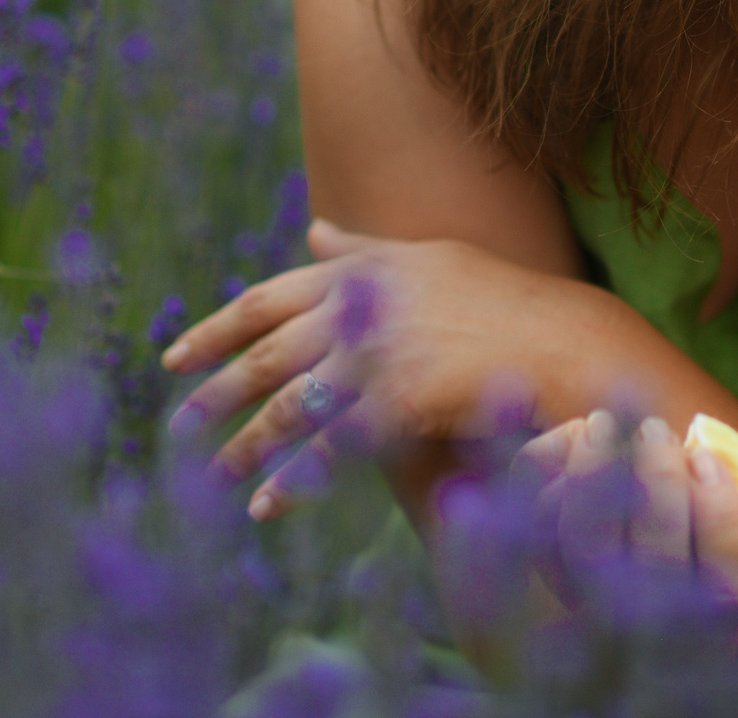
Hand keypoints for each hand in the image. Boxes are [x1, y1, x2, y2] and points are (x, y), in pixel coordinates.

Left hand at [160, 218, 640, 516]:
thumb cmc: (500, 299)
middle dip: (216, 392)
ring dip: (245, 445)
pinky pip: (330, 448)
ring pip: (289, 404)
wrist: (562, 341)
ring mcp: (378, 354)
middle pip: (267, 354)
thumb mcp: (428, 258)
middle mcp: (360, 308)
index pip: (267, 299)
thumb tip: (316, 231)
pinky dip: (293, 480)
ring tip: (213, 477)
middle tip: (179, 425)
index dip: (215, 330)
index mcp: (360, 271)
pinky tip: (266, 506)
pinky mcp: (399, 402)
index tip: (174, 358)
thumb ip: (364, 249)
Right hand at [516, 410, 737, 620]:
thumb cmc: (614, 494)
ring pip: (726, 588)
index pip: (580, 548)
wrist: (688, 519)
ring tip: (700, 453)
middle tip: (653, 431)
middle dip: (655, 485)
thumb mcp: (562, 479)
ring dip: (714, 512)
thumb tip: (577, 432)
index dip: (587, 483)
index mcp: (592, 585)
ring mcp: (718, 611)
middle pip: (654, 570)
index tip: (598, 424)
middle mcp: (655, 615)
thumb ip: (545, 460)